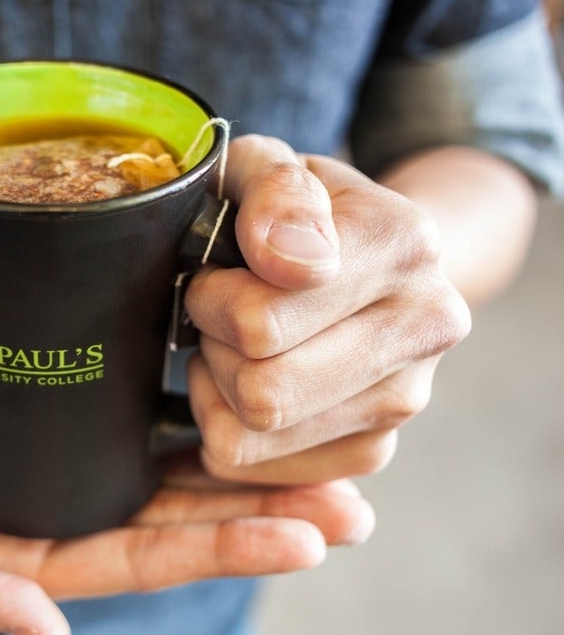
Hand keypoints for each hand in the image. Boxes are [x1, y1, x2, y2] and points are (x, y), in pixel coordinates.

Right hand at [0, 324, 374, 634]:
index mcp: (31, 558)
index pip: (140, 560)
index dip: (221, 550)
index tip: (304, 536)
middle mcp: (66, 513)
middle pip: (179, 517)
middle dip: (266, 513)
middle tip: (354, 505)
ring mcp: (73, 458)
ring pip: (177, 466)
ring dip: (254, 465)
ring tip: (342, 460)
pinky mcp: (71, 403)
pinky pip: (146, 408)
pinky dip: (202, 404)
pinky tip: (260, 387)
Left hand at [185, 135, 471, 483]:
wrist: (366, 255)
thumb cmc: (296, 211)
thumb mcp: (270, 167)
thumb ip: (274, 190)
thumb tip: (284, 257)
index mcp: (401, 243)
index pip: (258, 321)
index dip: (210, 298)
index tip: (218, 273)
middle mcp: (425, 327)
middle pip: (260, 392)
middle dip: (212, 350)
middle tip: (217, 317)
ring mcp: (406, 398)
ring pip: (252, 436)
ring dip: (215, 391)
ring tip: (232, 347)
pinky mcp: (374, 448)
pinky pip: (257, 467)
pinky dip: (228, 430)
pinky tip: (245, 384)